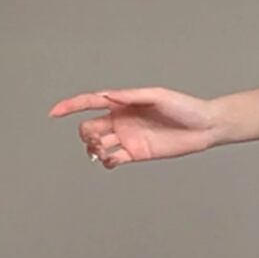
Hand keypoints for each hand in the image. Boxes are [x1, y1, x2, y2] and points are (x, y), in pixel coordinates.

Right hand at [47, 86, 219, 168]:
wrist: (204, 127)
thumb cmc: (184, 106)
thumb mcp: (157, 96)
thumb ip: (131, 96)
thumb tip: (106, 95)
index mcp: (123, 103)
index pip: (90, 103)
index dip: (70, 107)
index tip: (54, 113)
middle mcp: (122, 120)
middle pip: (89, 127)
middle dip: (85, 133)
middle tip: (97, 138)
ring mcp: (128, 138)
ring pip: (98, 145)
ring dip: (93, 148)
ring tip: (103, 149)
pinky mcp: (138, 153)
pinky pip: (114, 160)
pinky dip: (106, 161)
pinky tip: (111, 160)